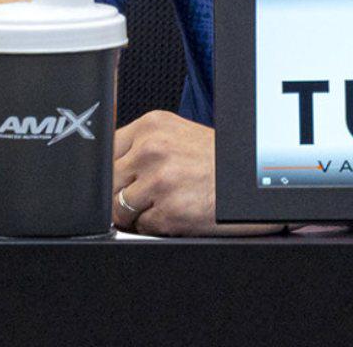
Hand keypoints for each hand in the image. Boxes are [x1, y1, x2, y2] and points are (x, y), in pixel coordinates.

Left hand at [111, 111, 282, 236]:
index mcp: (152, 125)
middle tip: (150, 193)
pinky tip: (176, 211)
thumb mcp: (176, 136)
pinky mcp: (168, 211)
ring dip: (138, 212)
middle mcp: (152, 149)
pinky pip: (140, 227)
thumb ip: (140, 145)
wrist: (247, 182)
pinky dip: (155, 225)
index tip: (123, 179)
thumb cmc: (214, 161)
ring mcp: (159, 181)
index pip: (106, 152)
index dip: (114, 171)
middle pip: (109, 182)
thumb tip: (106, 163)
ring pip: (119, 208)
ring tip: (165, 201)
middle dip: (124, 193)